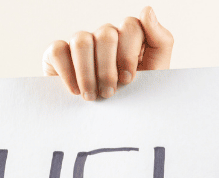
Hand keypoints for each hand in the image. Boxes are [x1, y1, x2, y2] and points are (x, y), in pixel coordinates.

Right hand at [43, 6, 173, 100]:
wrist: (109, 126)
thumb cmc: (133, 99)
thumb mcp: (156, 74)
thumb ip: (160, 41)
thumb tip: (147, 10)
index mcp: (130, 39)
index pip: (130, 26)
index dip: (128, 53)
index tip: (128, 80)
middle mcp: (105, 37)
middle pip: (106, 34)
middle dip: (108, 69)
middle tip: (110, 93)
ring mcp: (81, 43)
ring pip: (82, 40)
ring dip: (88, 73)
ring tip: (92, 96)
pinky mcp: (57, 53)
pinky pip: (58, 50)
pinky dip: (68, 73)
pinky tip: (75, 91)